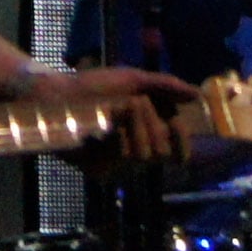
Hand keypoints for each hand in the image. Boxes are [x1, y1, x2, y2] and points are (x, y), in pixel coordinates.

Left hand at [10, 66, 190, 164]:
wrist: (55, 94)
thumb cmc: (92, 86)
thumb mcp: (131, 80)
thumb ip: (164, 86)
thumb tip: (197, 94)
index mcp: (144, 134)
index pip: (176, 152)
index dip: (183, 143)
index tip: (178, 124)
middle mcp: (133, 154)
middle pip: (163, 152)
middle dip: (153, 124)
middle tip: (136, 103)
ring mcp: (115, 166)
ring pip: (145, 156)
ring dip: (136, 126)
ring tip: (119, 108)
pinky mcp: (99, 170)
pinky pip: (123, 158)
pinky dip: (120, 135)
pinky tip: (104, 125)